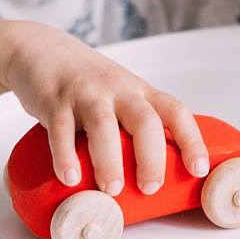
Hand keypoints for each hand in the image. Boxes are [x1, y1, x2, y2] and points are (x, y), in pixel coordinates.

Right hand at [0, 23, 209, 195]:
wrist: (40, 48)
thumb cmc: (86, 82)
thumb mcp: (119, 94)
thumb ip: (132, 126)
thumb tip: (148, 178)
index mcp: (139, 92)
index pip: (175, 112)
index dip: (191, 140)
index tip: (198, 169)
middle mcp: (117, 90)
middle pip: (144, 121)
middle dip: (152, 157)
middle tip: (150, 188)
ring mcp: (85, 94)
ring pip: (104, 125)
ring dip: (110, 160)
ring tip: (111, 190)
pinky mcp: (54, 100)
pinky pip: (60, 129)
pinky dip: (65, 155)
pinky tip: (70, 177)